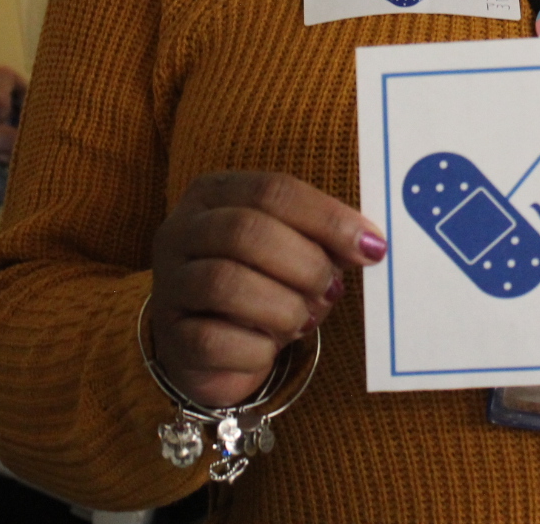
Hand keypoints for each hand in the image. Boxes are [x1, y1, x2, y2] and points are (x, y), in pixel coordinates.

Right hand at [149, 172, 387, 407]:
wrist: (210, 349)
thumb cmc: (261, 285)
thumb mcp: (292, 250)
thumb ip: (323, 240)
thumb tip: (368, 244)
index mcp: (214, 193)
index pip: (273, 190)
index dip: (327, 218)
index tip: (371, 247)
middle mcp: (180, 231)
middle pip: (246, 231)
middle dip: (304, 264)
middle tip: (332, 289)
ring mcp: (168, 284)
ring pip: (226, 284)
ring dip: (284, 306)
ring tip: (306, 318)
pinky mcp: (171, 337)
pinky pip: (215, 340)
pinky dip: (258, 349)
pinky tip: (272, 347)